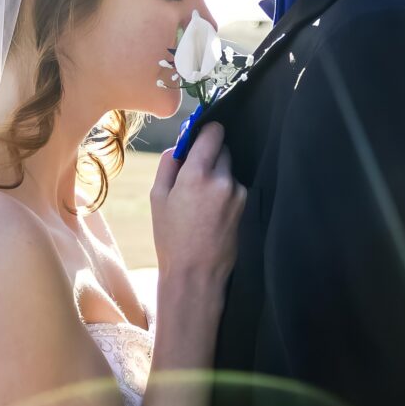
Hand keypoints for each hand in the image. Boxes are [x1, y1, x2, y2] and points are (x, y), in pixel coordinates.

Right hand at [150, 121, 245, 291]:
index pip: (214, 132)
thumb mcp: (158, 197)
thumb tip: (180, 143)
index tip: (200, 137)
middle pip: (222, 148)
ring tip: (202, 201)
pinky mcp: (246, 205)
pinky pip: (235, 186)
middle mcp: (222, 179)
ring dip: (218, 175)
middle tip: (193, 176)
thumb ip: (169, 163)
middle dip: (209, 155)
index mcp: (196, 174)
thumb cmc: (171, 237)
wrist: (196, 274)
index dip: (206, 132)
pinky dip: (226, 191)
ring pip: (229, 168)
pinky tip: (213, 212)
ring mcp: (238, 193)